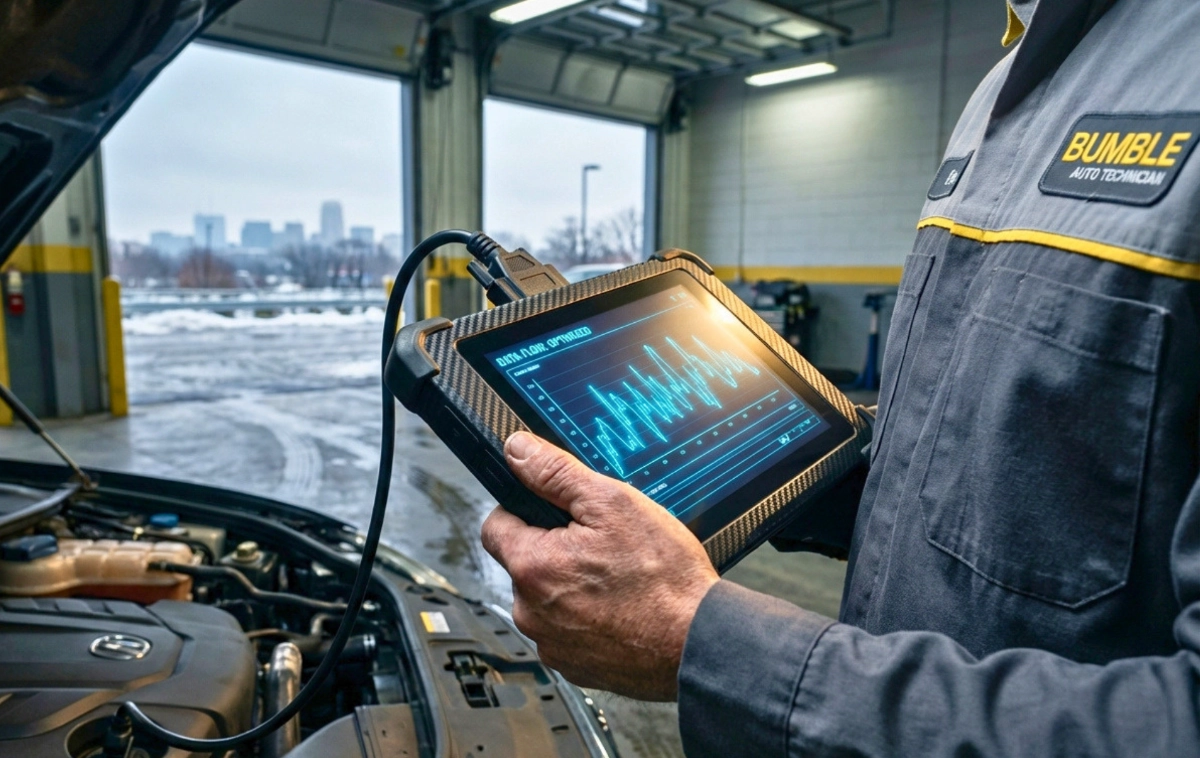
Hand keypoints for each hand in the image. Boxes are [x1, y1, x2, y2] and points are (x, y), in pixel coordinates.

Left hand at [480, 431, 718, 700]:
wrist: (699, 642)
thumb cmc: (663, 577)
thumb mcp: (613, 503)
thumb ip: (557, 474)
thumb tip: (518, 451)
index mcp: (532, 566)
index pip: (495, 526)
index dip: (523, 510)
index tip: (554, 511)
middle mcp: (531, 612)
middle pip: (525, 564)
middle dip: (556, 550)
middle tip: (602, 545)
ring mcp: (552, 645)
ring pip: (547, 600)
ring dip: (572, 587)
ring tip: (618, 579)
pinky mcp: (575, 667)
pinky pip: (569, 633)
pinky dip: (589, 620)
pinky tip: (622, 609)